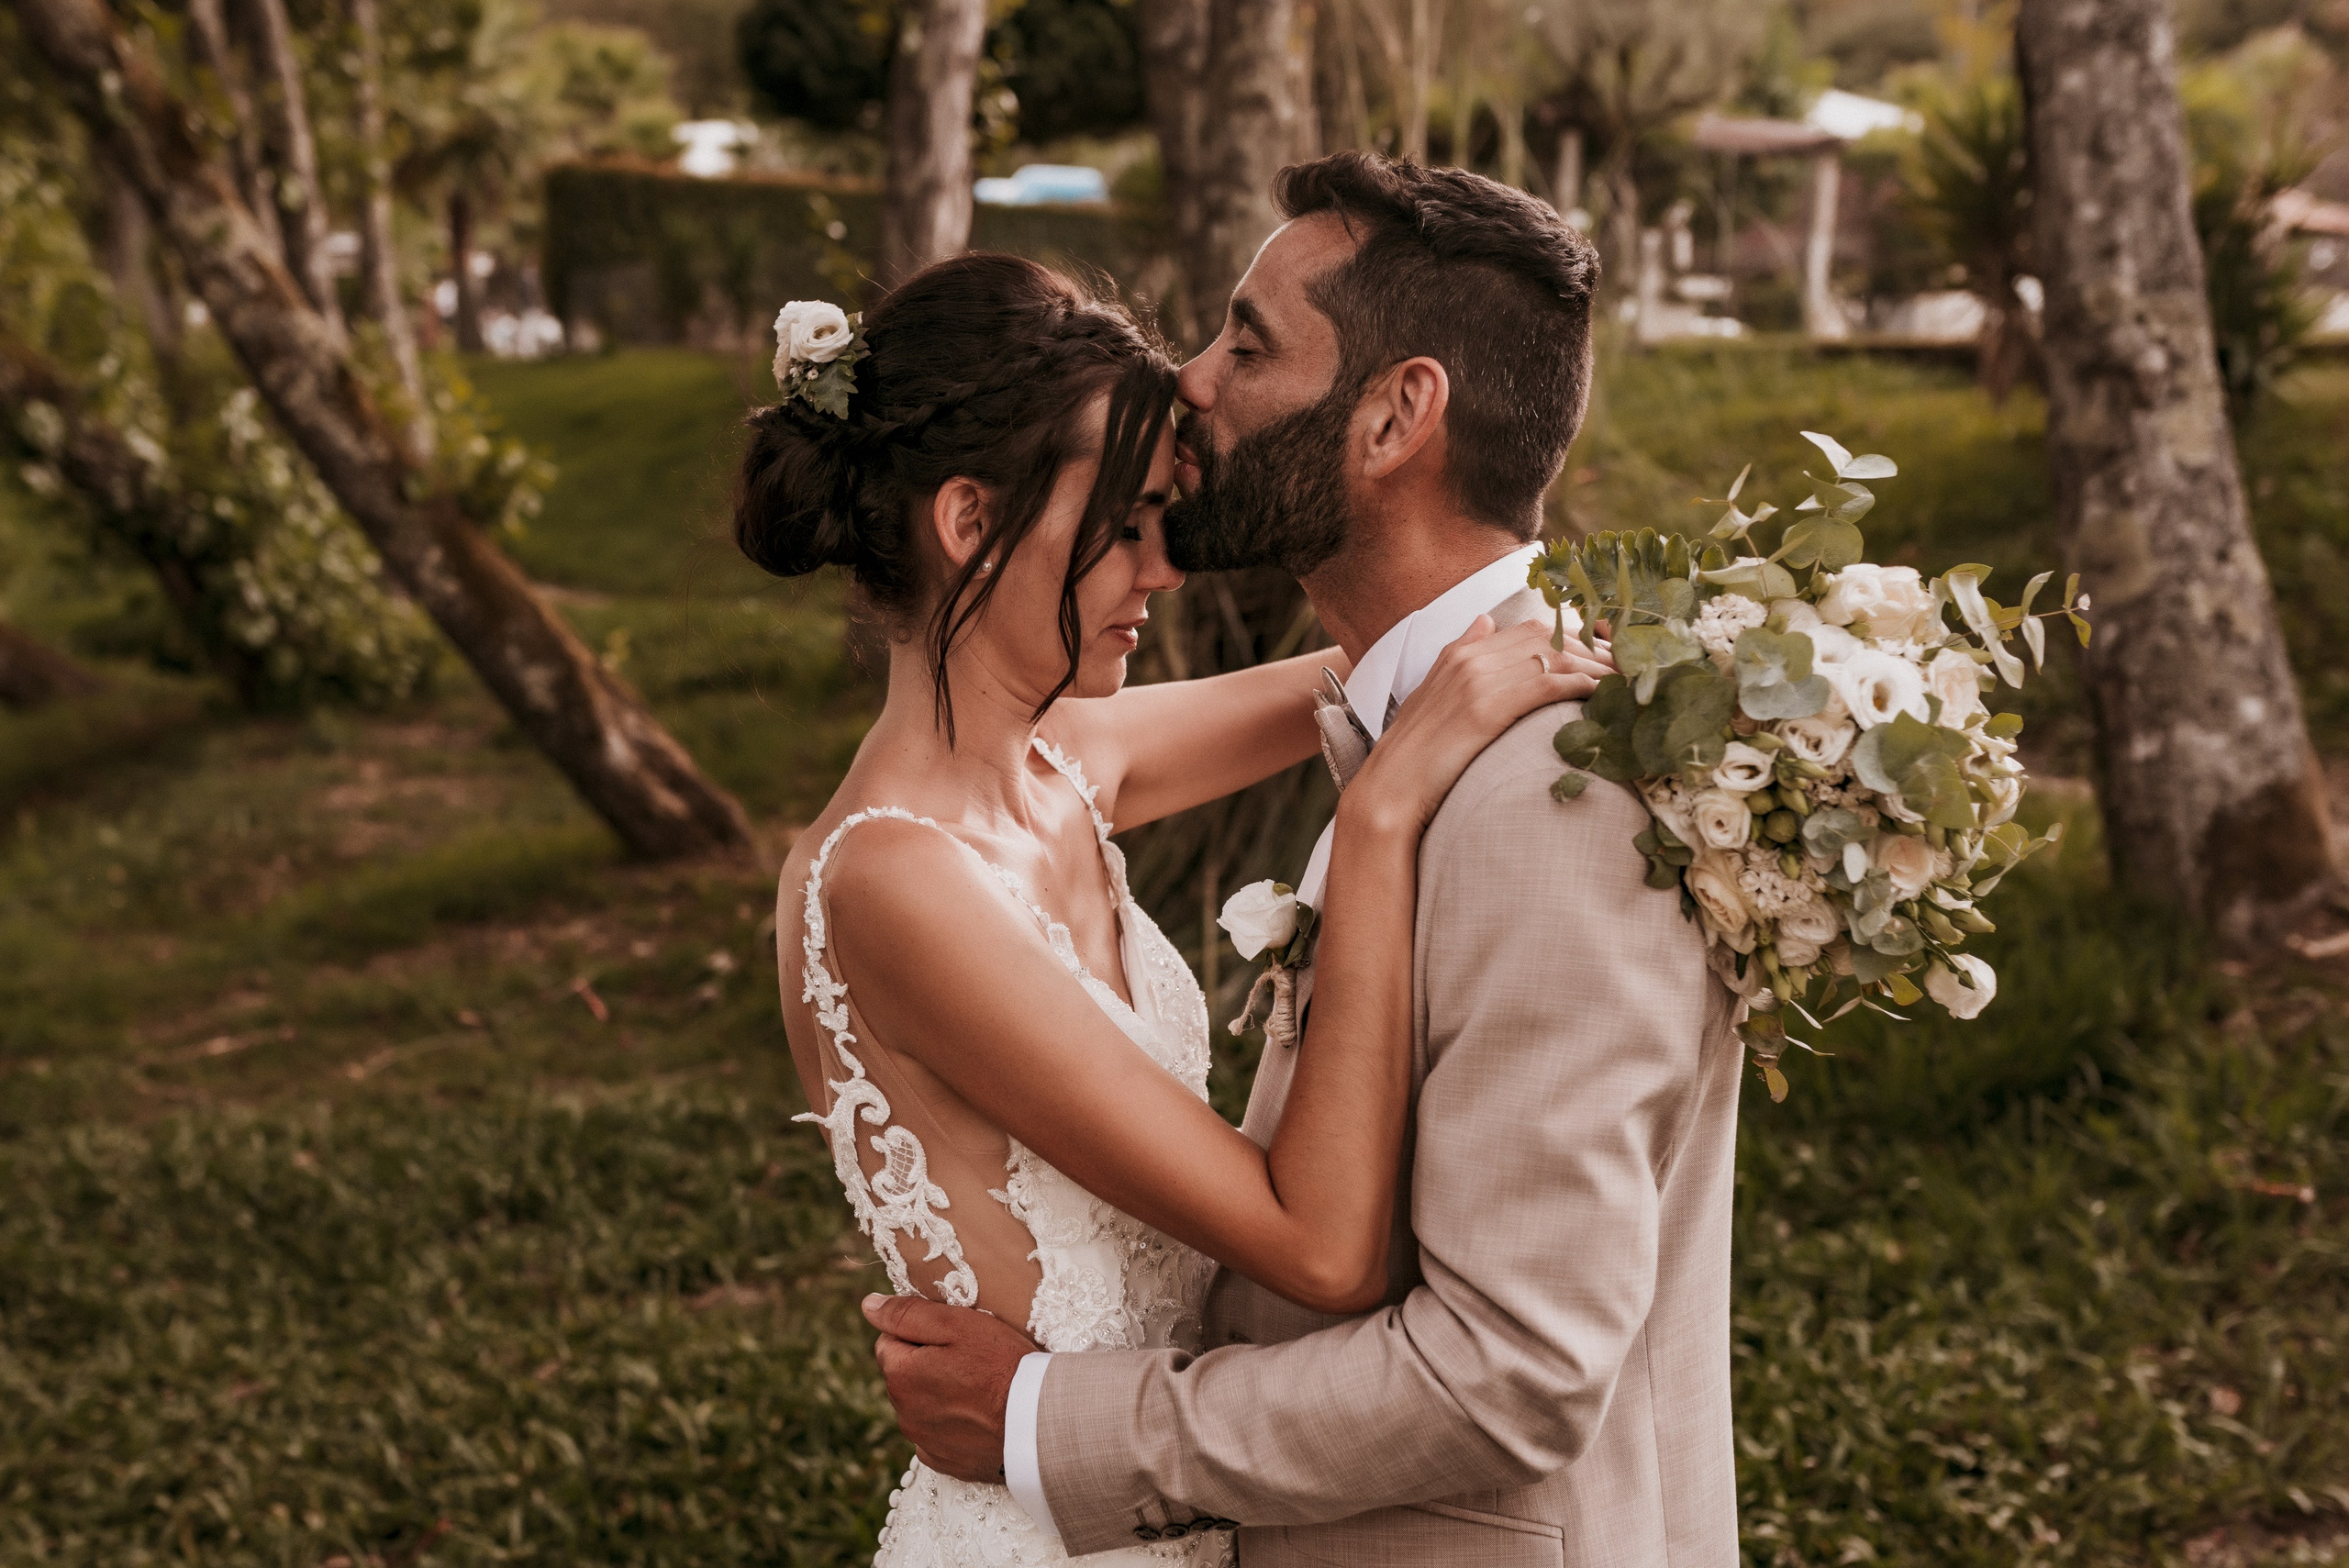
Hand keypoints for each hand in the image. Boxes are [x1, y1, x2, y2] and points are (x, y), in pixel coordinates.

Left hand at [863, 1292, 1039, 1483]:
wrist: (1038, 1423)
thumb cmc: (1001, 1365)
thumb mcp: (956, 1324)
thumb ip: (907, 1314)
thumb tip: (869, 1306)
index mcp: (900, 1375)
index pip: (888, 1342)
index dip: (919, 1333)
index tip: (952, 1337)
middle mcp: (903, 1413)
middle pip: (905, 1375)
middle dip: (926, 1364)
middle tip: (970, 1360)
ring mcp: (923, 1441)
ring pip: (920, 1405)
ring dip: (939, 1394)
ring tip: (980, 1388)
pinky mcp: (945, 1462)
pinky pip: (937, 1435)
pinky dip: (952, 1425)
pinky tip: (979, 1417)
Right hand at [1348, 617, 1608, 832]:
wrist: (1389, 789)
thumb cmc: (1416, 756)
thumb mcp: (1436, 695)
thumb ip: (1463, 656)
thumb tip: (1486, 621)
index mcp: (1461, 650)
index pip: (1533, 628)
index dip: (1576, 639)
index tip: (1606, 657)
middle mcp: (1471, 654)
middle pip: (1551, 636)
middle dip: (1596, 650)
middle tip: (1630, 669)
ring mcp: (1479, 677)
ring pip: (1556, 656)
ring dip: (1599, 668)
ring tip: (1630, 683)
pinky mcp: (1488, 705)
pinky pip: (1550, 683)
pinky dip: (1584, 685)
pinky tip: (1606, 697)